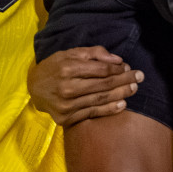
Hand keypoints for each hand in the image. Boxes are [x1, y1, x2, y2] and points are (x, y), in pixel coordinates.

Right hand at [27, 46, 141, 126]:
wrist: (33, 88)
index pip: (100, 69)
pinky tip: (122, 104)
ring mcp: (66, 105)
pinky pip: (92, 113)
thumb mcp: (69, 53)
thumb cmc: (54, 67)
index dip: (117, 69)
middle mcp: (67, 87)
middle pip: (103, 85)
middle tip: (139, 78)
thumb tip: (117, 60)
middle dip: (124, 80)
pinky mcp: (66, 118)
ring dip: (120, 94)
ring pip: (100, 100)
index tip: (128, 68)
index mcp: (67, 68)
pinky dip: (109, 110)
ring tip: (133, 89)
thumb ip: (93, 54)